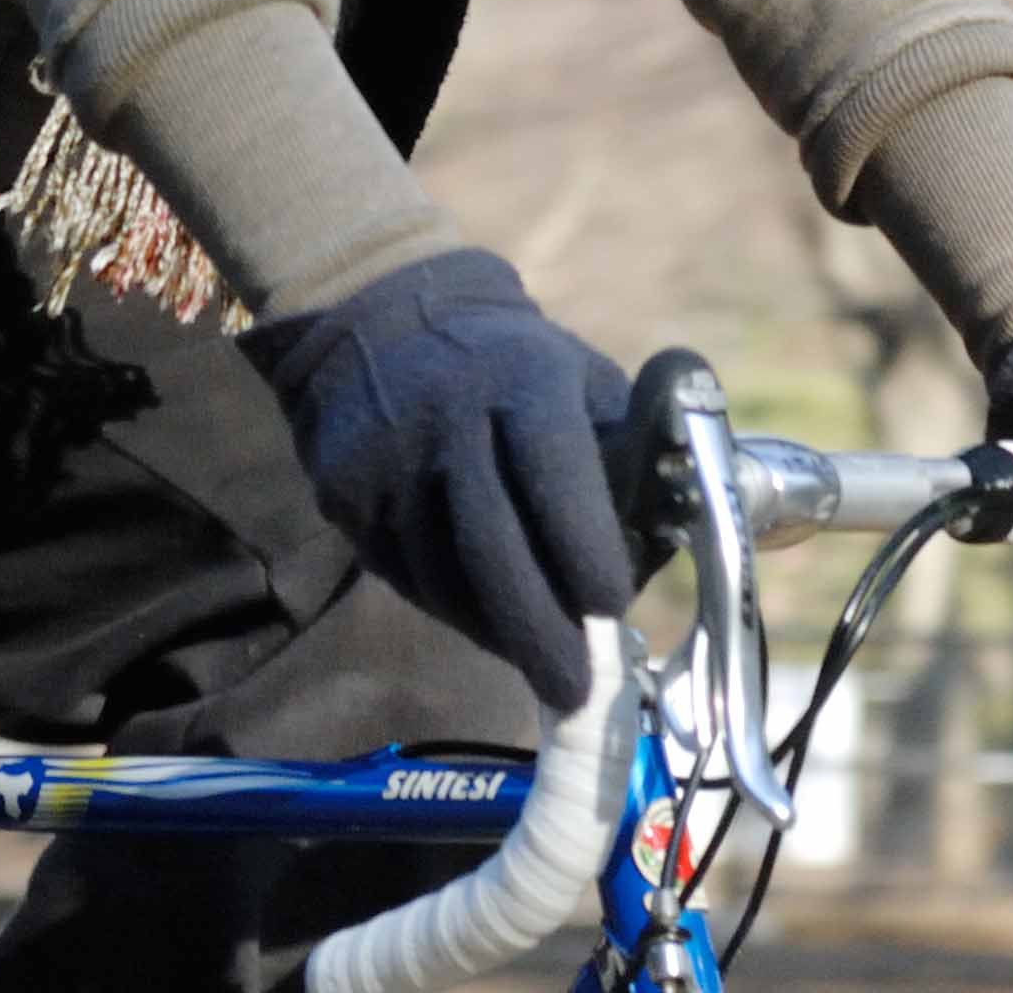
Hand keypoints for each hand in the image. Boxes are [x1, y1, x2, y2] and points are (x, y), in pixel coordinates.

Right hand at [239, 249, 636, 710]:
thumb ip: (619, 444)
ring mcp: (388, 464)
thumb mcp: (572, 373)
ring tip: (542, 662)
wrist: (376, 322)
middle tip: (577, 689)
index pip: (554, 471)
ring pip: (445, 577)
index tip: (614, 605)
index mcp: (521, 383)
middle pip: (492, 544)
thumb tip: (665, 538)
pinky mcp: (346, 497)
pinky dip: (454, 610)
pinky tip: (488, 622)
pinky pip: (406, 575)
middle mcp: (447, 422)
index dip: (584, 545)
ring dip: (498, 632)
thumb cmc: (506, 364)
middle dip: (540, 629)